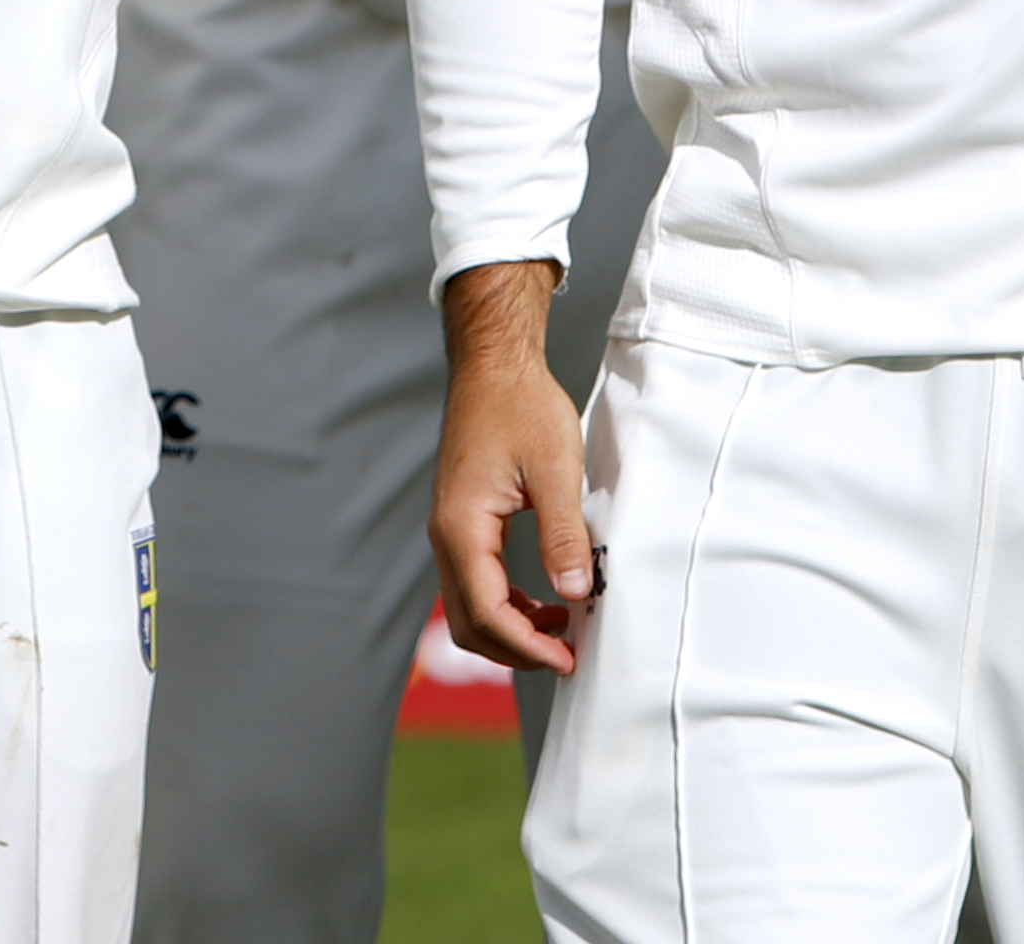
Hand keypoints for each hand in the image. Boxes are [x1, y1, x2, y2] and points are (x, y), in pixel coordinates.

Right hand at [428, 261, 595, 675]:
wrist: (494, 365)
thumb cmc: (522, 406)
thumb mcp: (556, 469)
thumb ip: (564, 535)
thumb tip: (577, 593)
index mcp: (463, 526)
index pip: (487, 612)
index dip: (527, 646)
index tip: (568, 659)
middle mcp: (446, 534)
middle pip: (469, 622)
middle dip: (515, 650)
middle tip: (566, 656)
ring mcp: (450, 529)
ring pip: (470, 606)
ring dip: (511, 629)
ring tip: (562, 629)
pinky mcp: (462, 522)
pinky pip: (476, 581)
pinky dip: (507, 604)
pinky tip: (545, 598)